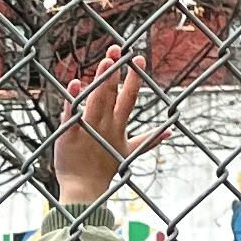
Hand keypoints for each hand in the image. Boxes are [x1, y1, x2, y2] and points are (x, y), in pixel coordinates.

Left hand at [56, 58, 158, 207]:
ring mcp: (88, 129)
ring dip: (101, 80)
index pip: (128, 98)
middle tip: (118, 50)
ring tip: (106, 61)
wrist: (85, 190)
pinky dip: (73, 99)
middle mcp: (105, 124)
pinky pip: (71, 115)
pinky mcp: (70, 134)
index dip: (134, 79)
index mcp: (118, 126)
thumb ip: (149, 140)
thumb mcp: (130, 151)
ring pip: (96, 100)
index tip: (138, 59)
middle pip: (112, 95)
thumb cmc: (105, 168)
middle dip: (116, 72)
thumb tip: (170, 132)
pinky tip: (74, 83)